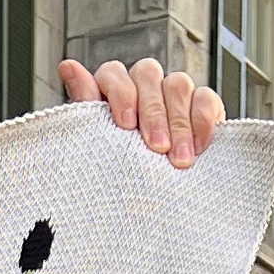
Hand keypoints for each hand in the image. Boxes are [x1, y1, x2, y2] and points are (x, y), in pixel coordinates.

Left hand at [57, 55, 225, 166]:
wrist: (147, 207)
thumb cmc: (115, 174)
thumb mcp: (95, 145)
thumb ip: (86, 106)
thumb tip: (67, 66)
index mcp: (111, 92)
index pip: (113, 73)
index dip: (120, 93)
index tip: (125, 125)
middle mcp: (142, 87)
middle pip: (148, 74)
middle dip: (153, 113)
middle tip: (157, 148)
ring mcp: (172, 94)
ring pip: (178, 83)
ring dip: (179, 123)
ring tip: (179, 160)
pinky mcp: (201, 106)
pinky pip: (206, 98)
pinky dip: (203, 121)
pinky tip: (199, 147)